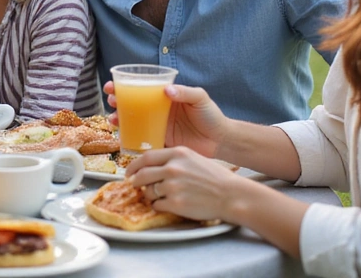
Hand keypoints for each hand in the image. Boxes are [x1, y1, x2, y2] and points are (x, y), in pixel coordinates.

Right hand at [103, 80, 227, 158]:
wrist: (220, 140)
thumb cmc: (212, 115)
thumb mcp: (200, 98)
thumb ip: (185, 92)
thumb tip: (166, 90)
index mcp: (165, 96)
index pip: (142, 87)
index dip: (125, 85)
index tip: (112, 85)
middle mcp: (158, 110)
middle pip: (132, 103)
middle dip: (117, 100)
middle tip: (110, 101)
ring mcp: (158, 125)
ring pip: (133, 120)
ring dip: (119, 118)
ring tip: (113, 119)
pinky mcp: (160, 140)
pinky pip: (141, 138)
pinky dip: (129, 137)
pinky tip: (122, 137)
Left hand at [125, 146, 241, 221]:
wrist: (231, 195)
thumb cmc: (215, 177)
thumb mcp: (194, 158)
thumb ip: (173, 159)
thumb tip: (152, 166)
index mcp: (177, 154)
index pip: (146, 157)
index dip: (134, 165)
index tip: (129, 171)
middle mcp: (172, 168)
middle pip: (142, 175)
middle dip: (135, 181)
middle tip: (135, 185)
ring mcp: (173, 186)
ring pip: (148, 191)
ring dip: (149, 195)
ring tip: (159, 196)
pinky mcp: (175, 204)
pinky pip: (157, 205)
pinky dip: (159, 206)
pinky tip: (168, 204)